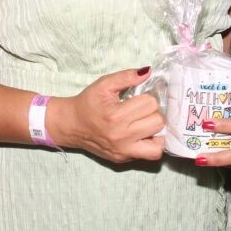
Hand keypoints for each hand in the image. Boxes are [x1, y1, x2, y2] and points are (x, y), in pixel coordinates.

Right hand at [47, 67, 164, 162]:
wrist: (71, 125)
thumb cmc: (88, 103)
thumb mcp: (104, 84)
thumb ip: (127, 76)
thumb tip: (148, 71)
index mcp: (116, 115)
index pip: (150, 104)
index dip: (147, 98)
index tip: (138, 99)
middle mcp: (121, 136)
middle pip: (157, 122)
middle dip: (152, 113)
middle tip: (141, 111)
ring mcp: (123, 151)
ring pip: (159, 144)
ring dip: (156, 131)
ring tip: (146, 124)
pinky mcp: (123, 159)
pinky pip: (151, 155)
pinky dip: (152, 144)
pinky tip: (143, 135)